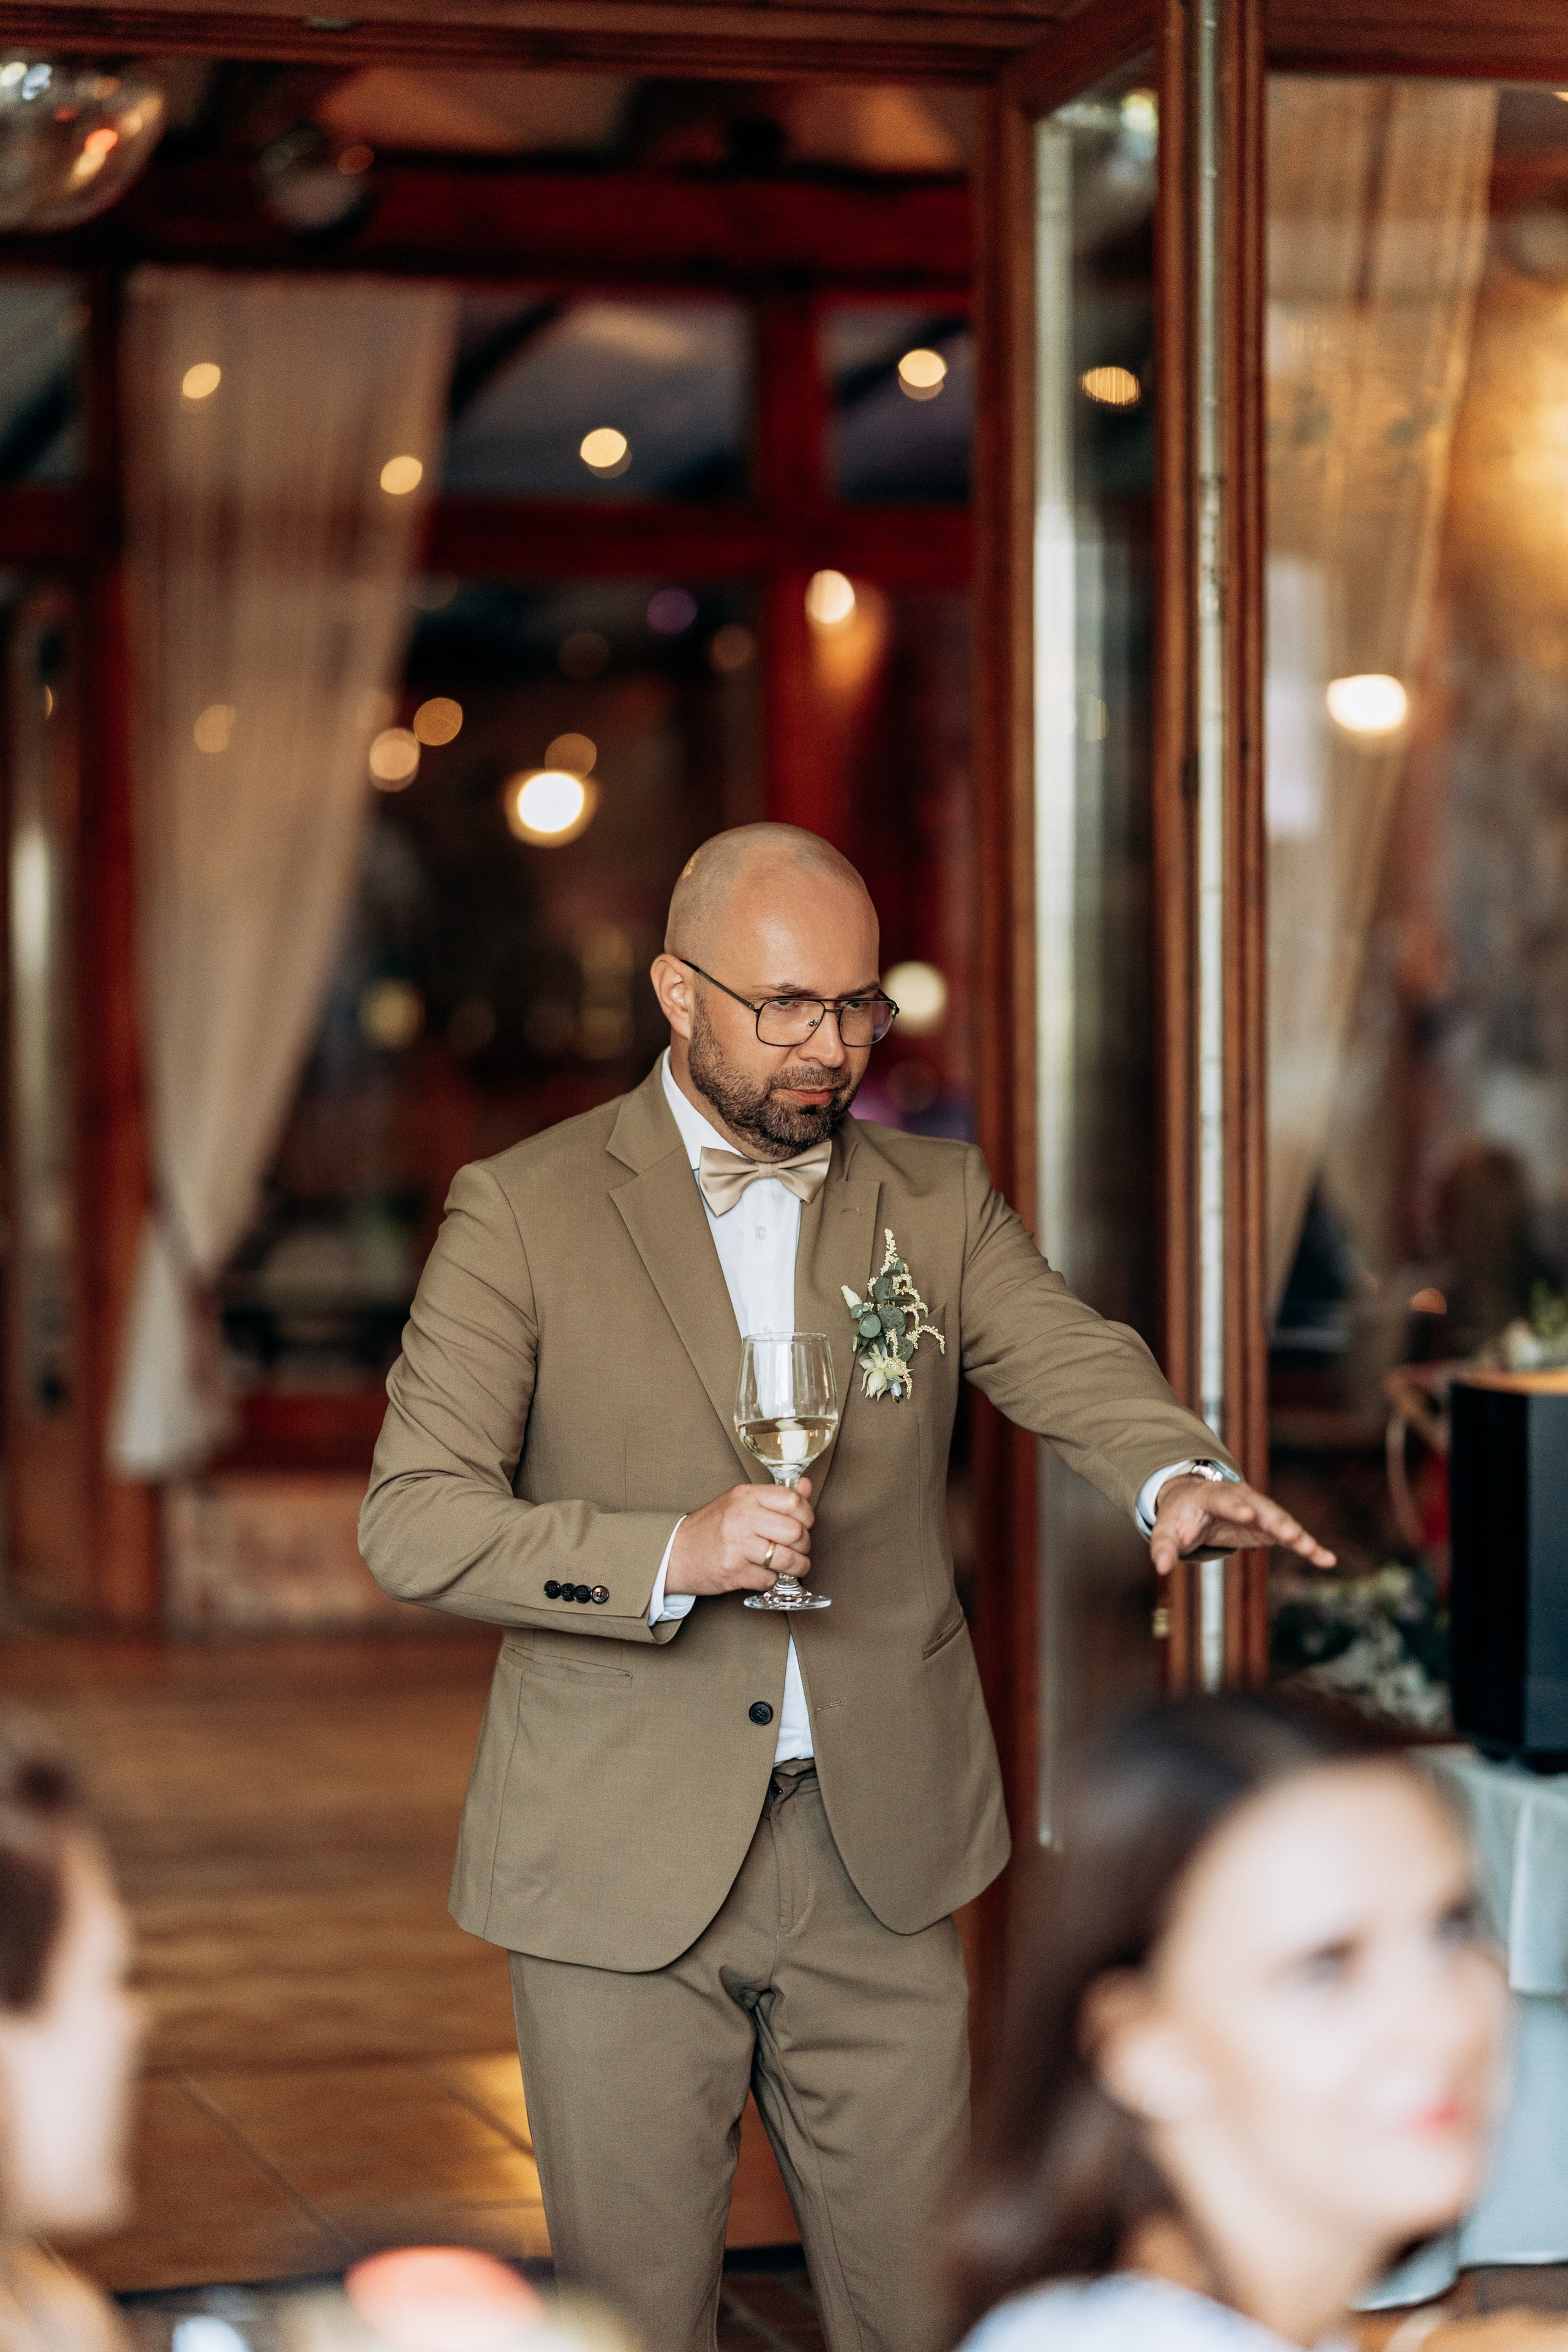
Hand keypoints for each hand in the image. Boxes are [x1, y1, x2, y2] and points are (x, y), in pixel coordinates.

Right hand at [666, 1478, 814, 1598]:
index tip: (804, 1524)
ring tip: (793, 1566)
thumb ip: (774, 1496)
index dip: (807, 1516)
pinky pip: (769, 1579)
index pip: (793, 1502)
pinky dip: (771, 1580)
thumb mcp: (740, 1502)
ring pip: (787, 1559)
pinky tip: (763, 1573)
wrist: (675, 1552)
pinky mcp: (732, 1571)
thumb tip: (806, 1487)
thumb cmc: (711, 1527)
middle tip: (799, 1548)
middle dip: (804, 1545)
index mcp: (745, 1496)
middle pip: (795, 1532)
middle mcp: (741, 1517)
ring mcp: (736, 1545)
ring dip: (797, 1567)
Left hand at [1149, 1475, 1335, 1577]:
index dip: (1236, 1507)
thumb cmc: (1181, 1515)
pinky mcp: (1270, 1527)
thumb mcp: (1166, 1529)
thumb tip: (1161, 1568)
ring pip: (1282, 1521)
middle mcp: (1242, 1499)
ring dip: (1297, 1535)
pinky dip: (1308, 1546)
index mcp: (1213, 1496)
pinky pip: (1292, 1536)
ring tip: (1312, 1550)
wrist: (1195, 1501)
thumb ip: (1163, 1547)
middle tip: (1288, 1532)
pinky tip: (1327, 1560)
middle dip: (1275, 1520)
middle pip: (1261, 1508)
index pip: (1225, 1499)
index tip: (1247, 1514)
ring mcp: (1260, 1512)